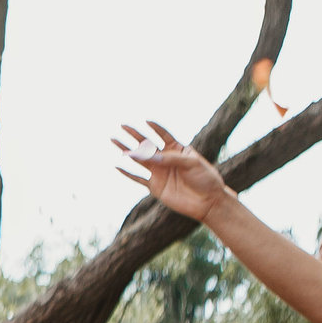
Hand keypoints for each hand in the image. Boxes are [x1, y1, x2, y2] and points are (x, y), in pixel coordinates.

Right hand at [112, 122, 230, 221]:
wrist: (207, 202)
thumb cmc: (205, 178)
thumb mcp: (192, 164)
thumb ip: (171, 159)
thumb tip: (151, 157)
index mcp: (177, 149)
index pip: (163, 134)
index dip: (155, 127)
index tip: (146, 120)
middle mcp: (166, 158)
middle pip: (147, 143)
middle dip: (134, 134)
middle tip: (122, 125)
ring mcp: (159, 172)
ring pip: (139, 159)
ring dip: (127, 150)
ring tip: (114, 140)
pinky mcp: (155, 186)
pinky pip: (138, 178)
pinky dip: (127, 173)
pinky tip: (118, 166)